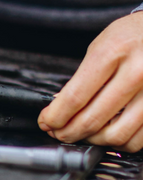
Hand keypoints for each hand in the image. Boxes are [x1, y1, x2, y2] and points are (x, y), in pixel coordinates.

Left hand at [38, 12, 142, 152]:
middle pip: (92, 120)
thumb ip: (81, 79)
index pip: (75, 98)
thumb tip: (59, 111)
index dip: (55, 117)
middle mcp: (137, 72)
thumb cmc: (131, 36)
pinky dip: (117, 143)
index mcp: (113, 52)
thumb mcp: (100, 46)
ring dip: (92, 140)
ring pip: (115, 135)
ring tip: (81, 133)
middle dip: (67, 132)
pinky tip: (106, 134)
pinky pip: (137, 140)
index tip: (46, 121)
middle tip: (58, 132)